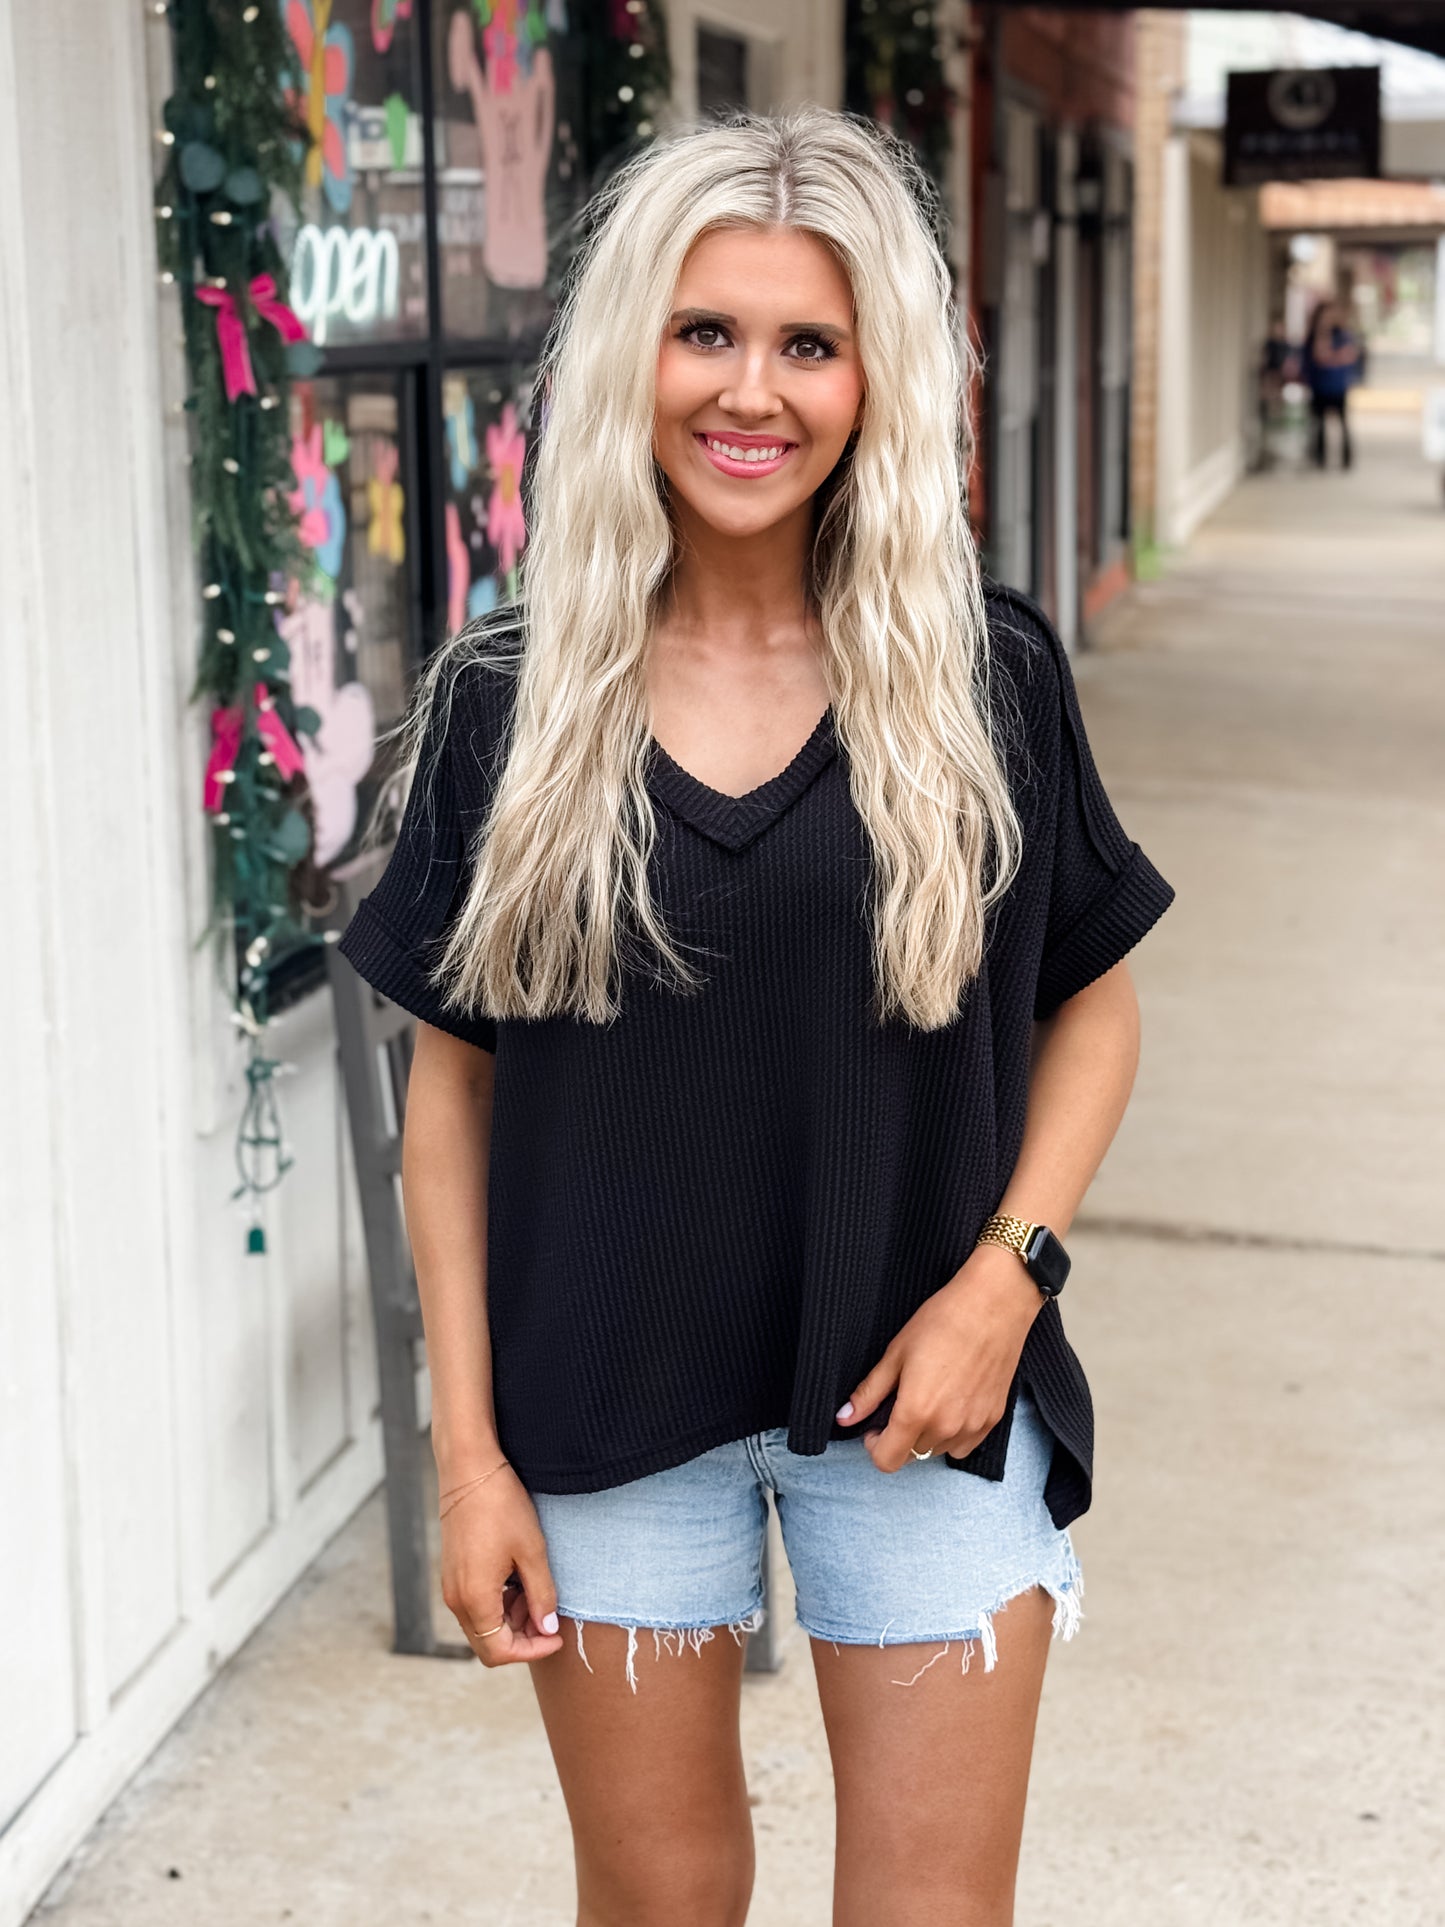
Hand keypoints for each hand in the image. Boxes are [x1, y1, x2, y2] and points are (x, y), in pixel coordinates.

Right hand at [439, 1463, 565, 1665]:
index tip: (557, 1637)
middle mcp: (456, 1599)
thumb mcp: (532, 1551)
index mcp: (475, 1599)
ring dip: (511, 1620)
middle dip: (522, 1638)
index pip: (500, 1651)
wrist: (469, 1469)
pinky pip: (476, 1604)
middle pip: (488, 1643)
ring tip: (537, 1592)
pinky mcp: (452, 1572)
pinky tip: (519, 1580)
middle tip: (550, 1617)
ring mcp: (451, 1585)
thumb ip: (541, 1595)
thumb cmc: (501, 1505)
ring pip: (482, 1625)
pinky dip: (499, 1604)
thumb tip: (548, 1627)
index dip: (532, 1650)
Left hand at [837, 1245, 1043, 1472]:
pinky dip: (952, 1434)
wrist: (993, 1306)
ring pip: (938, 1451)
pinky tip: (951, 1403)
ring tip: (929, 1399)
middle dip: (899, 1438)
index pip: (887, 1461)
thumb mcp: (895, 1354)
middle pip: (911, 1456)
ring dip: (926, 1436)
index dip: (874, 1447)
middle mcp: (946, 1427)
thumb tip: (845, 1417)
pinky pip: (964, 1445)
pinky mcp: (992, 1420)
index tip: (874, 1428)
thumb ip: (869, 1393)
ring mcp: (972, 1426)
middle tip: (900, 1405)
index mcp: (916, 1411)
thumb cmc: (943, 1322)